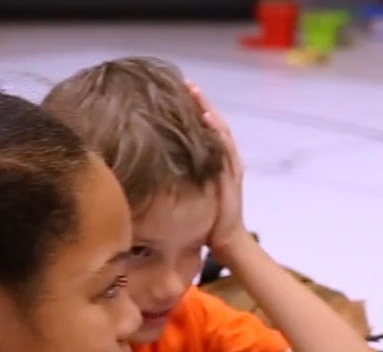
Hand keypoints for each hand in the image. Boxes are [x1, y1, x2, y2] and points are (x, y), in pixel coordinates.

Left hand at [187, 82, 248, 260]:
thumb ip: (177, 177)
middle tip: (186, 83)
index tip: (178, 89)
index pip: (206, 127)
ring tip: (195, 93)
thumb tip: (150, 165)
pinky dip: (216, 131)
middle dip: (201, 102)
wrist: (224, 238)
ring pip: (220, 130)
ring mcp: (231, 165)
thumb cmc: (205, 217)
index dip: (194, 108)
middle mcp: (226, 158)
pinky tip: (206, 118)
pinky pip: (224, 148)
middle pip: (215, 122)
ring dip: (208, 110)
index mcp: (216, 159)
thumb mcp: (188, 191)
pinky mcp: (232, 174)